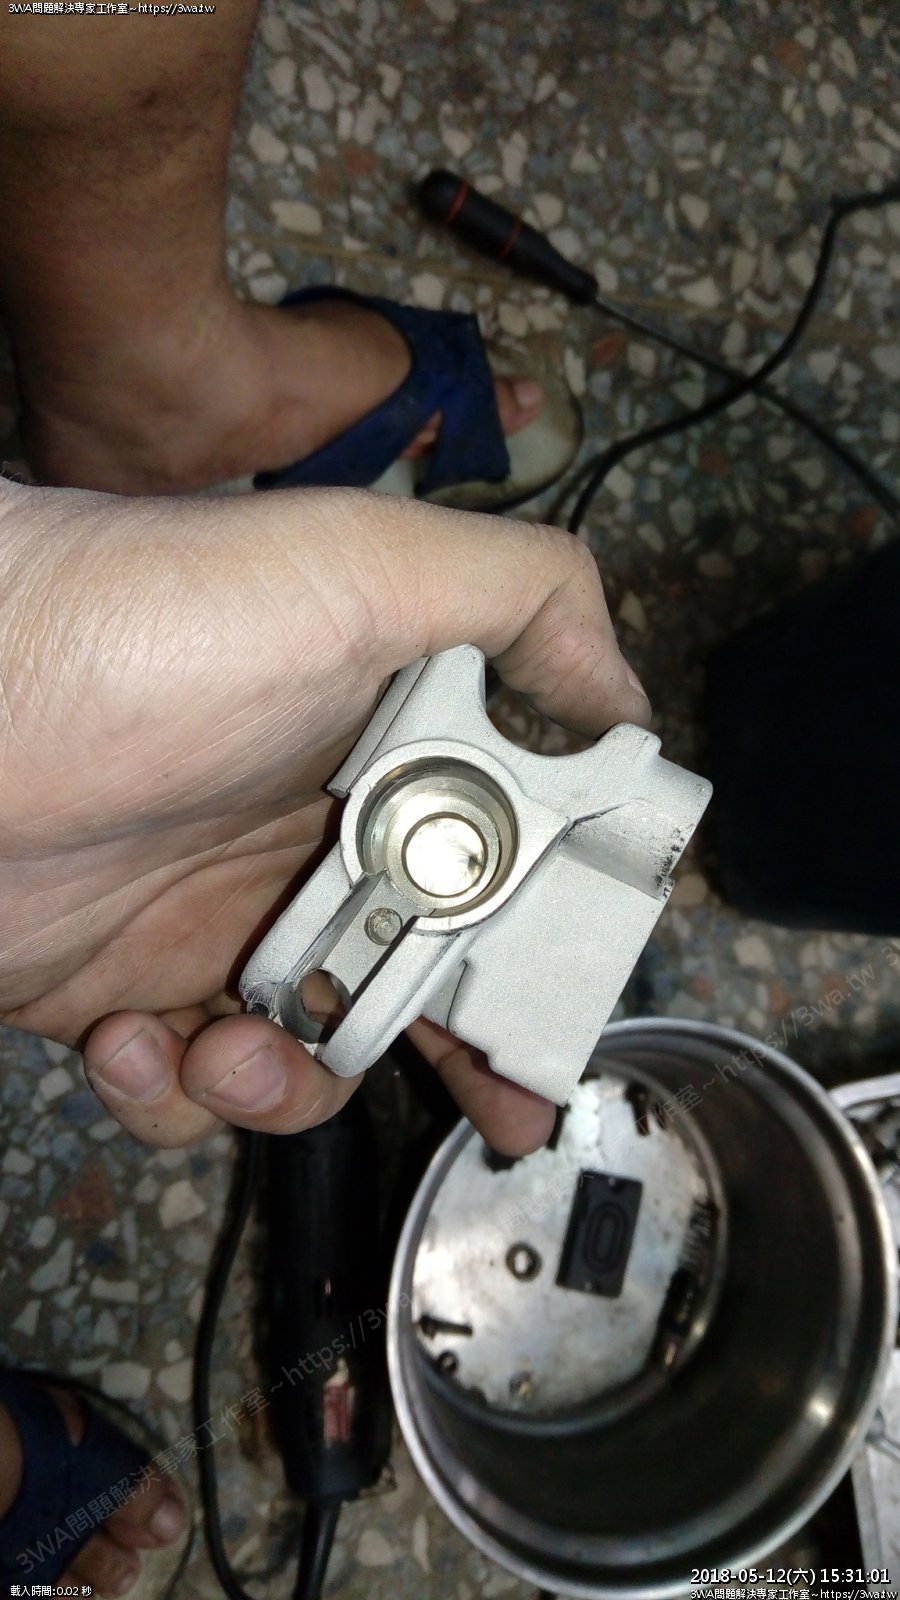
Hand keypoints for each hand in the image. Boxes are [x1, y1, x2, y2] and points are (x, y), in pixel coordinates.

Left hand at [0, 479, 648, 1152]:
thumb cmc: (148, 628)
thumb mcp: (360, 565)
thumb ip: (524, 596)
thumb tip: (627, 706)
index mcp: (384, 757)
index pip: (501, 866)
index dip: (546, 944)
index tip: (568, 1011)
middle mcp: (311, 843)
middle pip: (423, 980)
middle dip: (464, 1054)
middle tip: (496, 1105)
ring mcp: (218, 923)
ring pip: (312, 1057)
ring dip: (291, 1083)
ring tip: (231, 1043)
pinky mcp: (122, 993)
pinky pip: (185, 1087)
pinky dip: (170, 1091)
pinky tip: (129, 1034)